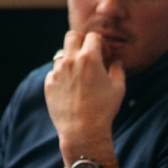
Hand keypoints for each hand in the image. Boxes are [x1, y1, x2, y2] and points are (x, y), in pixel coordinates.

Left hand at [46, 30, 123, 167]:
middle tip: (88, 55)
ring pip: (62, 55)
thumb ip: (118, 69)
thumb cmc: (103, 109)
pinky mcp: (49, 85)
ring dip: (71, 60)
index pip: (93, 37)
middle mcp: (71, 61)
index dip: (101, 44)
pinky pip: (54, 72)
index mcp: (89, 58)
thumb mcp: (118, 88)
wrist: (82, 131)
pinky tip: (71, 88)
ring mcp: (57, 72)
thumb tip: (116, 62)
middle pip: (71, 36)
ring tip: (79, 74)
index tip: (105, 56)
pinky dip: (62, 76)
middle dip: (81, 42)